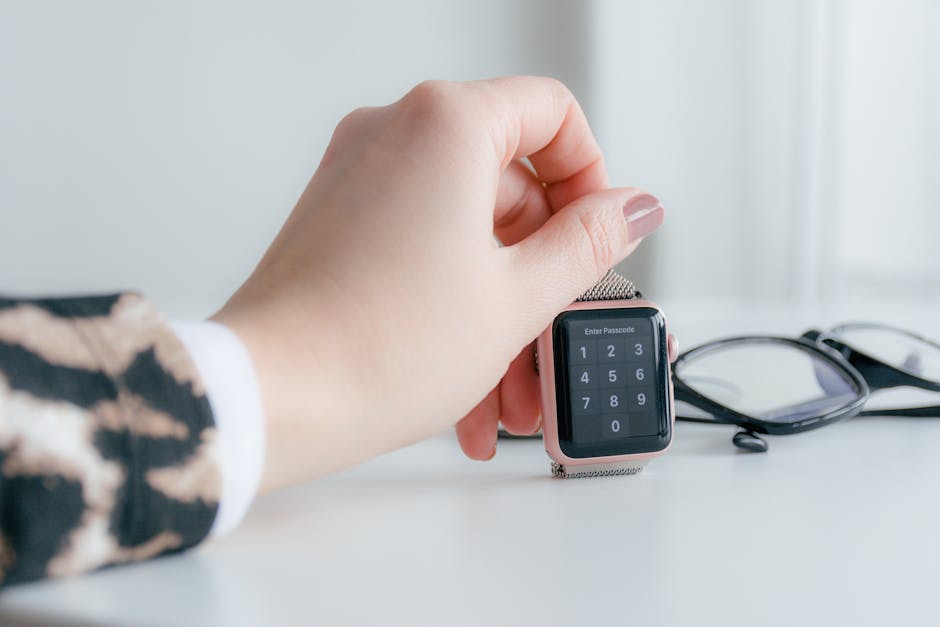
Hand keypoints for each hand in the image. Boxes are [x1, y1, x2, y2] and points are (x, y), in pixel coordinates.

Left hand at [212, 77, 664, 491]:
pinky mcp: (340, 225)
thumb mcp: (517, 297)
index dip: (590, 178)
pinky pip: (422, 254)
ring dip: (500, 314)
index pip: (551, 113)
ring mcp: (360, 180)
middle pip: (508, 190)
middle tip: (553, 338)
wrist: (270, 400)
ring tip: (509, 394)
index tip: (599, 237)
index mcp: (445, 125)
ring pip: (466, 236)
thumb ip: (589, 242)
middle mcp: (395, 135)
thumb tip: (632, 208)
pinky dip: (454, 309)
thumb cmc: (376, 347)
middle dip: (541, 279)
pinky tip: (470, 388)